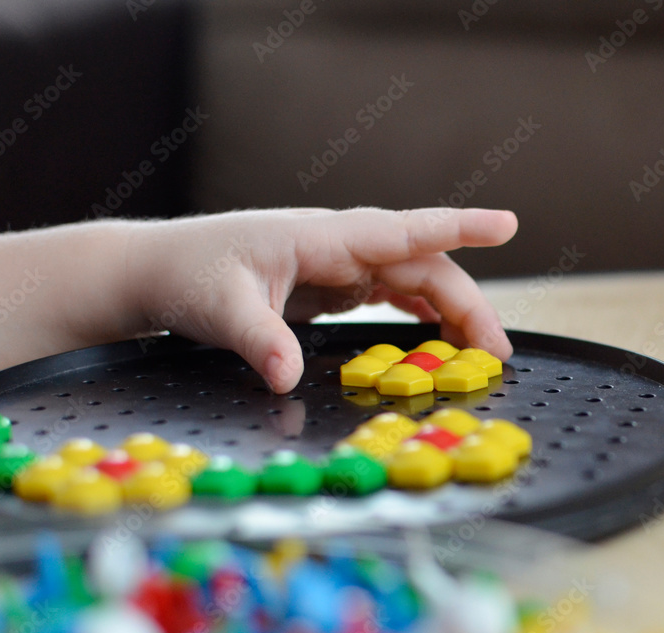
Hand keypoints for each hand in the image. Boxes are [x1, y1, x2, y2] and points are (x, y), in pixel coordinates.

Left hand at [126, 207, 517, 392]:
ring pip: (412, 278)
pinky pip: (390, 293)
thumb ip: (258, 339)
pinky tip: (437, 334)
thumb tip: (287, 377)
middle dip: (465, 303)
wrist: (158, 271)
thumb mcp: (217, 308)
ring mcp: (336, 263)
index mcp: (318, 238)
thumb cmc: (186, 275)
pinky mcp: (330, 283)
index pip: (400, 230)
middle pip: (420, 265)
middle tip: (496, 352)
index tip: (506, 225)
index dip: (457, 228)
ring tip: (479, 350)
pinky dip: (420, 313)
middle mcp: (337, 245)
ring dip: (449, 311)